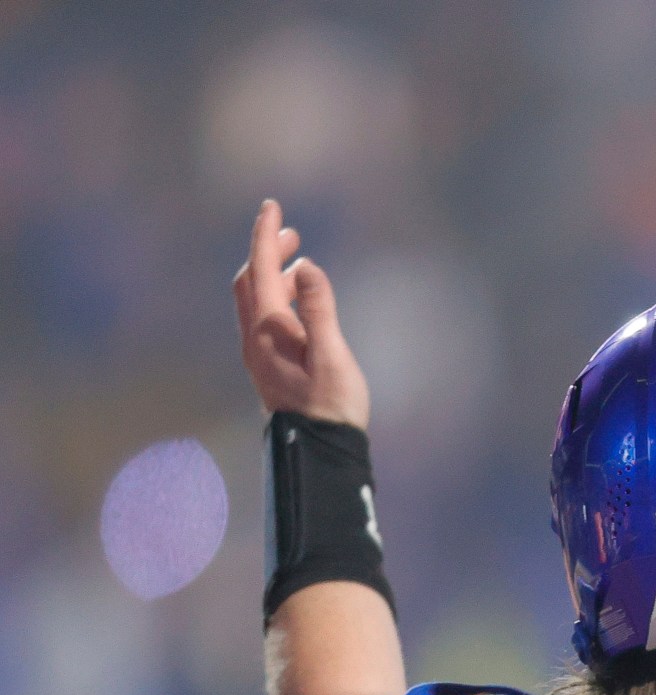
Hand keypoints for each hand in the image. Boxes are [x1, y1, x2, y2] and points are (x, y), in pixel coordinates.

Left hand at [232, 200, 368, 428]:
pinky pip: (263, 317)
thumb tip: (305, 266)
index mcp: (267, 330)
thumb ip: (319, 310)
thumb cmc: (331, 406)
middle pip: (250, 281)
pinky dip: (275, 295)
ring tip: (296, 260)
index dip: (265, 235)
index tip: (271, 206)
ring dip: (270, 273)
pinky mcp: (269, 364)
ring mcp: (259, 353)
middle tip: (290, 232)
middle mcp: (255, 338)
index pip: (261, 271)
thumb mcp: (331, 355)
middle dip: (265, 251)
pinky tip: (297, 301)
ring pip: (254, 299)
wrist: (319, 452)